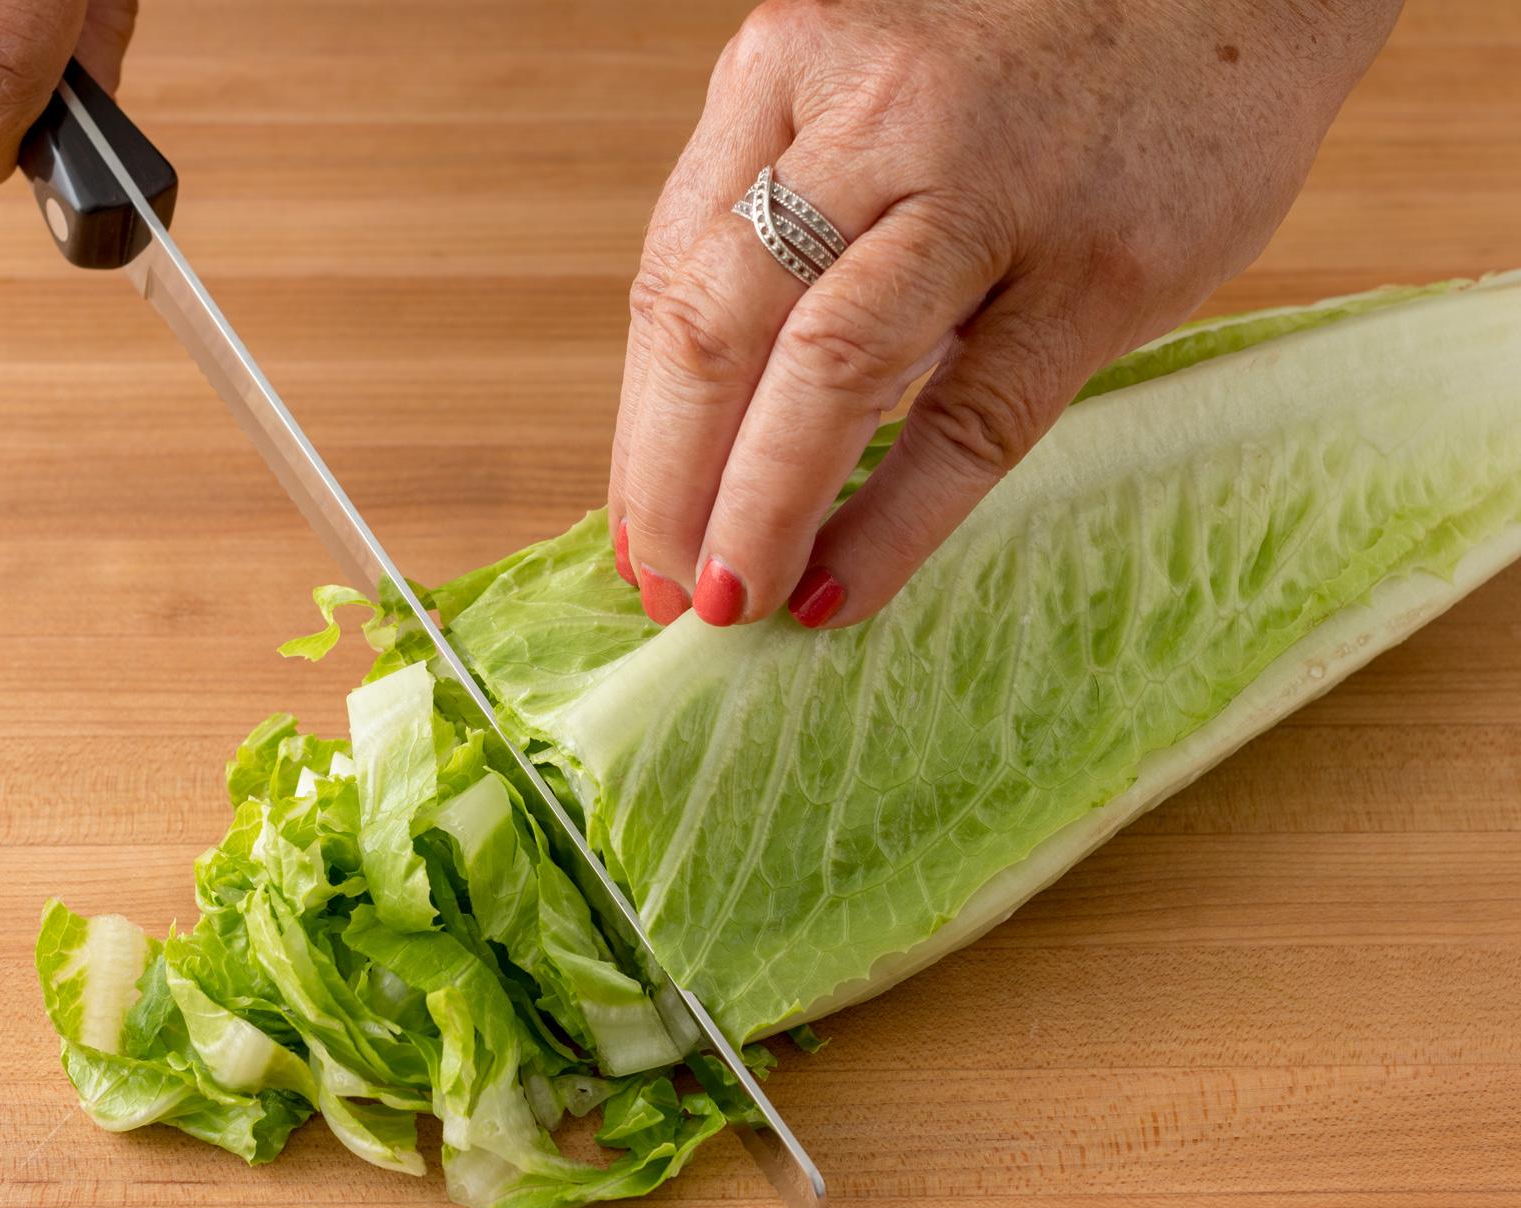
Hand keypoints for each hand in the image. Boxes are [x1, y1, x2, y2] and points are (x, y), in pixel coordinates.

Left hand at [609, 0, 1401, 628]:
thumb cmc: (1026, 68)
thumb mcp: (866, 98)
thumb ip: (788, 225)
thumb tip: (709, 430)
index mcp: (785, 69)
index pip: (671, 278)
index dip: (641, 428)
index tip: (637, 531)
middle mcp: (871, 115)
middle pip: (720, 327)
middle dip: (673, 483)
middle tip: (669, 589)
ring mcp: (992, 188)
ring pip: (829, 375)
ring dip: (759, 511)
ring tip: (734, 606)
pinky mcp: (1103, 267)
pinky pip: (971, 422)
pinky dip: (891, 523)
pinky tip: (839, 593)